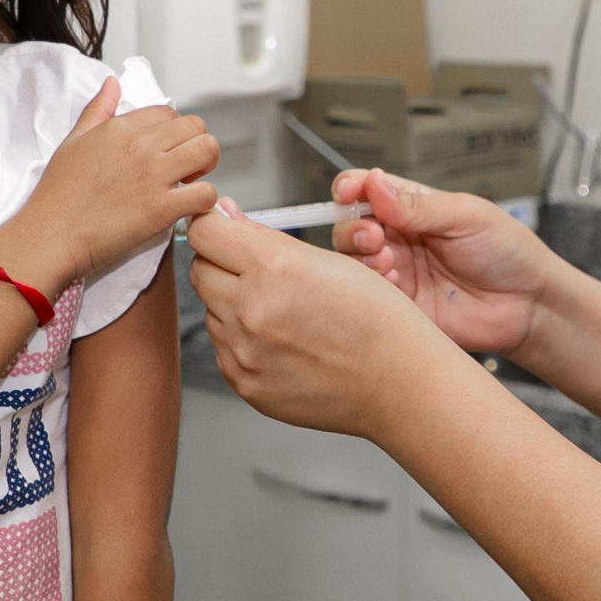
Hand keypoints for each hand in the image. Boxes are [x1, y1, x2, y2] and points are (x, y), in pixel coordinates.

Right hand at [0, 78, 218, 293]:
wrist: (50, 235)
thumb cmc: (58, 193)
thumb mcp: (73, 140)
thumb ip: (97, 109)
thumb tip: (113, 84)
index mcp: (120, 128)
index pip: (168, 112)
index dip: (173, 131)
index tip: (165, 150)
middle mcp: (141, 146)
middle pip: (195, 127)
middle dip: (195, 144)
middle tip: (184, 166)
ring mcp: (153, 176)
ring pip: (207, 151)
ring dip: (206, 167)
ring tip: (190, 183)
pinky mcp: (161, 209)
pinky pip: (205, 193)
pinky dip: (204, 201)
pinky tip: (188, 208)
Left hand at [189, 203, 448, 439]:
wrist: (399, 383)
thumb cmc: (378, 320)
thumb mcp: (329, 259)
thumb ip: (264, 236)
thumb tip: (223, 216)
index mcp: (275, 269)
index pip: (205, 233)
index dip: (214, 226)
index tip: (222, 229)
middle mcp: (251, 311)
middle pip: (201, 270)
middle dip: (223, 263)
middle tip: (261, 272)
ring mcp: (244, 353)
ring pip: (213, 311)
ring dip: (235, 305)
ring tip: (284, 314)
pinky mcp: (246, 384)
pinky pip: (225, 350)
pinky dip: (244, 342)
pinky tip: (285, 343)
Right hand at [329, 170, 563, 358]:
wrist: (528, 303)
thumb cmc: (506, 251)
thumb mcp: (465, 216)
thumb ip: (417, 205)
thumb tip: (374, 183)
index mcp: (412, 207)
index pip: (365, 189)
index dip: (350, 188)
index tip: (350, 193)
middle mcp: (398, 238)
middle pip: (349, 225)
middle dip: (352, 226)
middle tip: (375, 235)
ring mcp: (397, 271)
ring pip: (352, 261)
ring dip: (360, 257)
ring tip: (387, 260)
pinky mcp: (400, 305)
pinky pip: (368, 295)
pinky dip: (373, 286)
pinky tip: (396, 282)